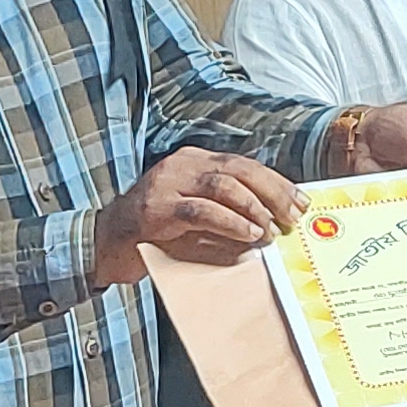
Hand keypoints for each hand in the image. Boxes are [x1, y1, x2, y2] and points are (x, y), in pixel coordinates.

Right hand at [91, 149, 302, 283]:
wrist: (106, 244)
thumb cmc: (156, 234)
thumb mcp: (195, 214)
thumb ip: (226, 210)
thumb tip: (272, 221)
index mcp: (194, 162)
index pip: (244, 164)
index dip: (275, 182)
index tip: (300, 201)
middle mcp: (181, 165)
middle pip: (238, 169)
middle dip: (272, 191)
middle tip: (293, 215)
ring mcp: (167, 184)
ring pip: (222, 185)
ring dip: (253, 207)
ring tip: (272, 228)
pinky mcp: (157, 209)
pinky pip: (200, 210)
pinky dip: (229, 221)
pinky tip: (248, 233)